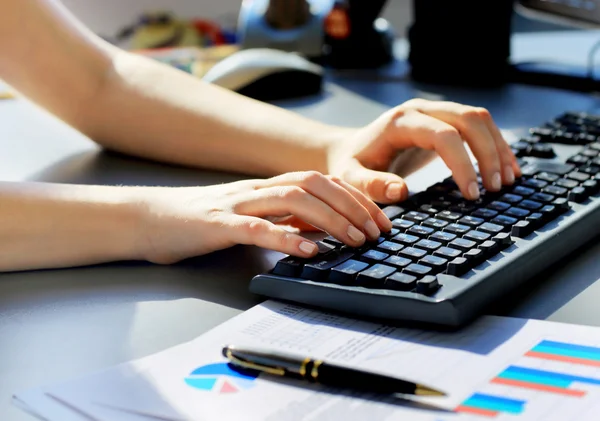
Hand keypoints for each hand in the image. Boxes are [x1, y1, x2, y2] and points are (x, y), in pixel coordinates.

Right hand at [136, 171, 392, 263]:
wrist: (149, 218)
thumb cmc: (201, 221)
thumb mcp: (251, 217)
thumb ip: (282, 220)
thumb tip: (319, 231)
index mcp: (266, 187)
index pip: (321, 182)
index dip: (355, 198)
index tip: (380, 220)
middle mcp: (257, 190)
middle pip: (314, 185)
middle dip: (352, 206)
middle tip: (377, 231)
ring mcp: (237, 204)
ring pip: (291, 200)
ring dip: (329, 219)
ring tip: (354, 240)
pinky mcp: (218, 224)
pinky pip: (256, 228)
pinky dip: (285, 238)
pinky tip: (308, 251)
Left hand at [327, 98, 521, 202]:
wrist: (349, 150)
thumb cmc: (350, 165)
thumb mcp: (351, 179)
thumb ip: (371, 185)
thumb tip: (400, 191)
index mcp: (400, 122)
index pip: (444, 135)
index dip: (463, 163)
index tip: (472, 193)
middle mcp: (420, 110)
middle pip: (469, 120)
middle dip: (488, 153)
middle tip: (495, 188)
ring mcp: (434, 112)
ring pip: (479, 119)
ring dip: (498, 148)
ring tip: (507, 181)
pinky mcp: (443, 122)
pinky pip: (477, 126)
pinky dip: (495, 145)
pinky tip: (505, 168)